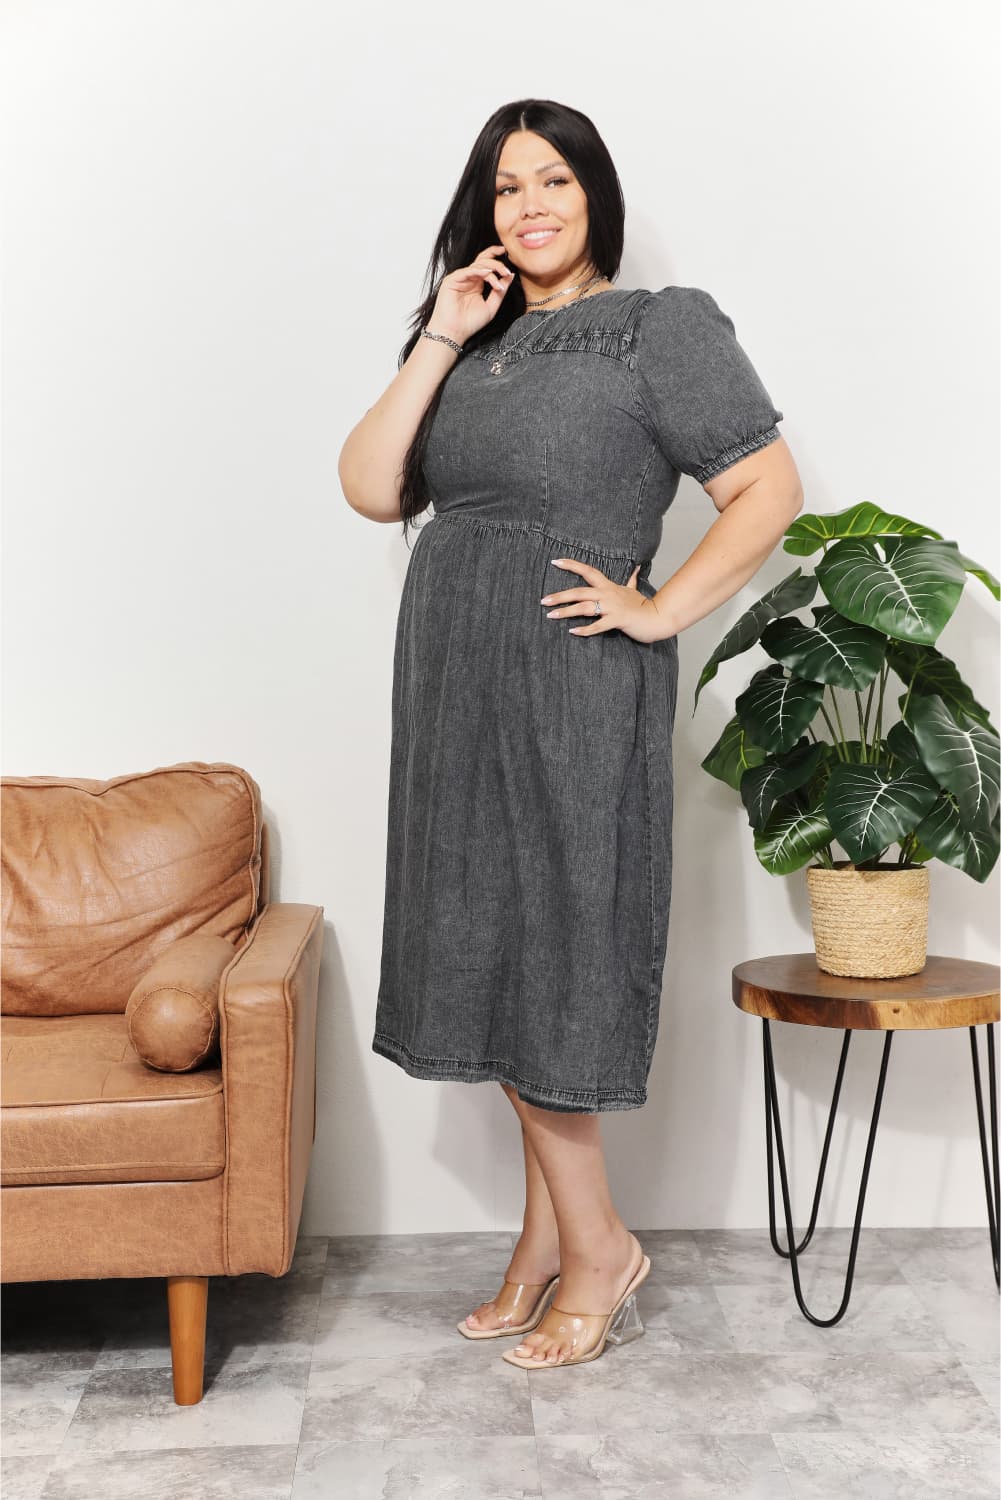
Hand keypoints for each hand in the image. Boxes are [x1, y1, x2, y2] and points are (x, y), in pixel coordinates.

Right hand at [426, 245, 515, 344]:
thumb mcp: (491, 306)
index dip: (497, 261)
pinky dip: (479, 271)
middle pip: (483, 261)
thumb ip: (501, 291)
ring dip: (492, 269)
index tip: (509, 262)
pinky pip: (467, 271)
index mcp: (477, 284)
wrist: (454, 333)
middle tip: (507, 270)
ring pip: (477, 265)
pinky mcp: (451, 280)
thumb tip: (511, 276)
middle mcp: (468, 279)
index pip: (487, 266)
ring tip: (502, 276)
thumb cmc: (469, 323)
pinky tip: (488, 274)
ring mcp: (459, 279)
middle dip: (497, 263)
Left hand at [540, 558, 672, 643]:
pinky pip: (597, 626)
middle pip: (579, 592)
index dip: (572, 565)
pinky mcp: (617, 621)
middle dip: (560, 596)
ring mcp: (612, 607)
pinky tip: (573, 632)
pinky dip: (585, 630)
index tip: (555, 561)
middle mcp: (608, 594)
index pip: (588, 571)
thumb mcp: (634, 589)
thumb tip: (636, 567)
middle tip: (543, 600)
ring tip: (551, 615)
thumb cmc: (642, 605)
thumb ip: (631, 579)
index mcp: (609, 586)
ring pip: (584, 608)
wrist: (657, 617)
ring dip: (566, 612)